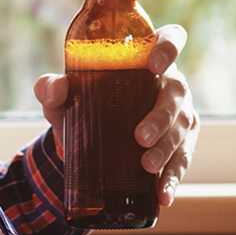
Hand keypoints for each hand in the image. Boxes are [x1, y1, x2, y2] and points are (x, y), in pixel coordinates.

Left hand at [34, 24, 198, 206]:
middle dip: (162, 115)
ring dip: (168, 148)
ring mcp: (180, 113)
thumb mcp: (63, 97)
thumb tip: (55, 89)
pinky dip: (173, 178)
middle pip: (178, 91)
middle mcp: (170, 83)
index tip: (154, 65)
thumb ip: (51, 88)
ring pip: (184, 126)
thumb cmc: (81, 105)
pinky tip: (163, 195)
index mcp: (147, 58)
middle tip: (140, 137)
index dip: (169, 47)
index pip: (172, 39)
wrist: (86, 141)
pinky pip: (184, 158)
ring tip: (147, 167)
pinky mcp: (181, 143)